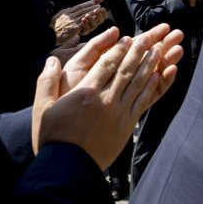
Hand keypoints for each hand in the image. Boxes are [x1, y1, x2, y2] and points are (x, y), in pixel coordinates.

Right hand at [31, 24, 183, 168]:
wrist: (68, 166)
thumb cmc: (53, 136)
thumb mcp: (43, 107)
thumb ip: (47, 81)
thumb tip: (51, 59)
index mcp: (85, 91)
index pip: (106, 64)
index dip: (119, 49)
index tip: (127, 38)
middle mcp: (105, 99)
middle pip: (126, 69)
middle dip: (139, 51)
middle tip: (151, 37)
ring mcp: (119, 112)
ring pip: (138, 83)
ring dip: (150, 65)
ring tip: (160, 51)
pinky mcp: (127, 125)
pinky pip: (142, 101)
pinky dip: (151, 87)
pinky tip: (157, 77)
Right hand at [50, 0, 105, 44]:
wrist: (49, 36)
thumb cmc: (53, 28)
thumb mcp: (57, 17)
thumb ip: (64, 12)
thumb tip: (69, 8)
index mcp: (66, 12)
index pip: (79, 6)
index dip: (87, 3)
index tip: (94, 1)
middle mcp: (70, 15)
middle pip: (83, 8)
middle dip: (92, 4)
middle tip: (99, 2)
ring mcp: (72, 21)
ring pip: (84, 14)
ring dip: (92, 10)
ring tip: (99, 8)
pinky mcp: (74, 28)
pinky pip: (84, 22)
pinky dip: (90, 18)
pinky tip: (95, 17)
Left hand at [79, 5, 108, 35]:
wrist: (68, 24)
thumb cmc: (78, 14)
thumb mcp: (86, 6)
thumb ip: (95, 2)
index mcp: (96, 17)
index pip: (104, 16)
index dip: (104, 13)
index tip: (102, 8)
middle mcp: (94, 23)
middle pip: (101, 21)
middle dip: (99, 15)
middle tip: (96, 10)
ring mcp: (89, 28)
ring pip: (94, 26)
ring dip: (92, 20)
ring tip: (87, 15)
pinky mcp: (83, 32)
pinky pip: (86, 30)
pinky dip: (85, 24)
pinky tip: (83, 19)